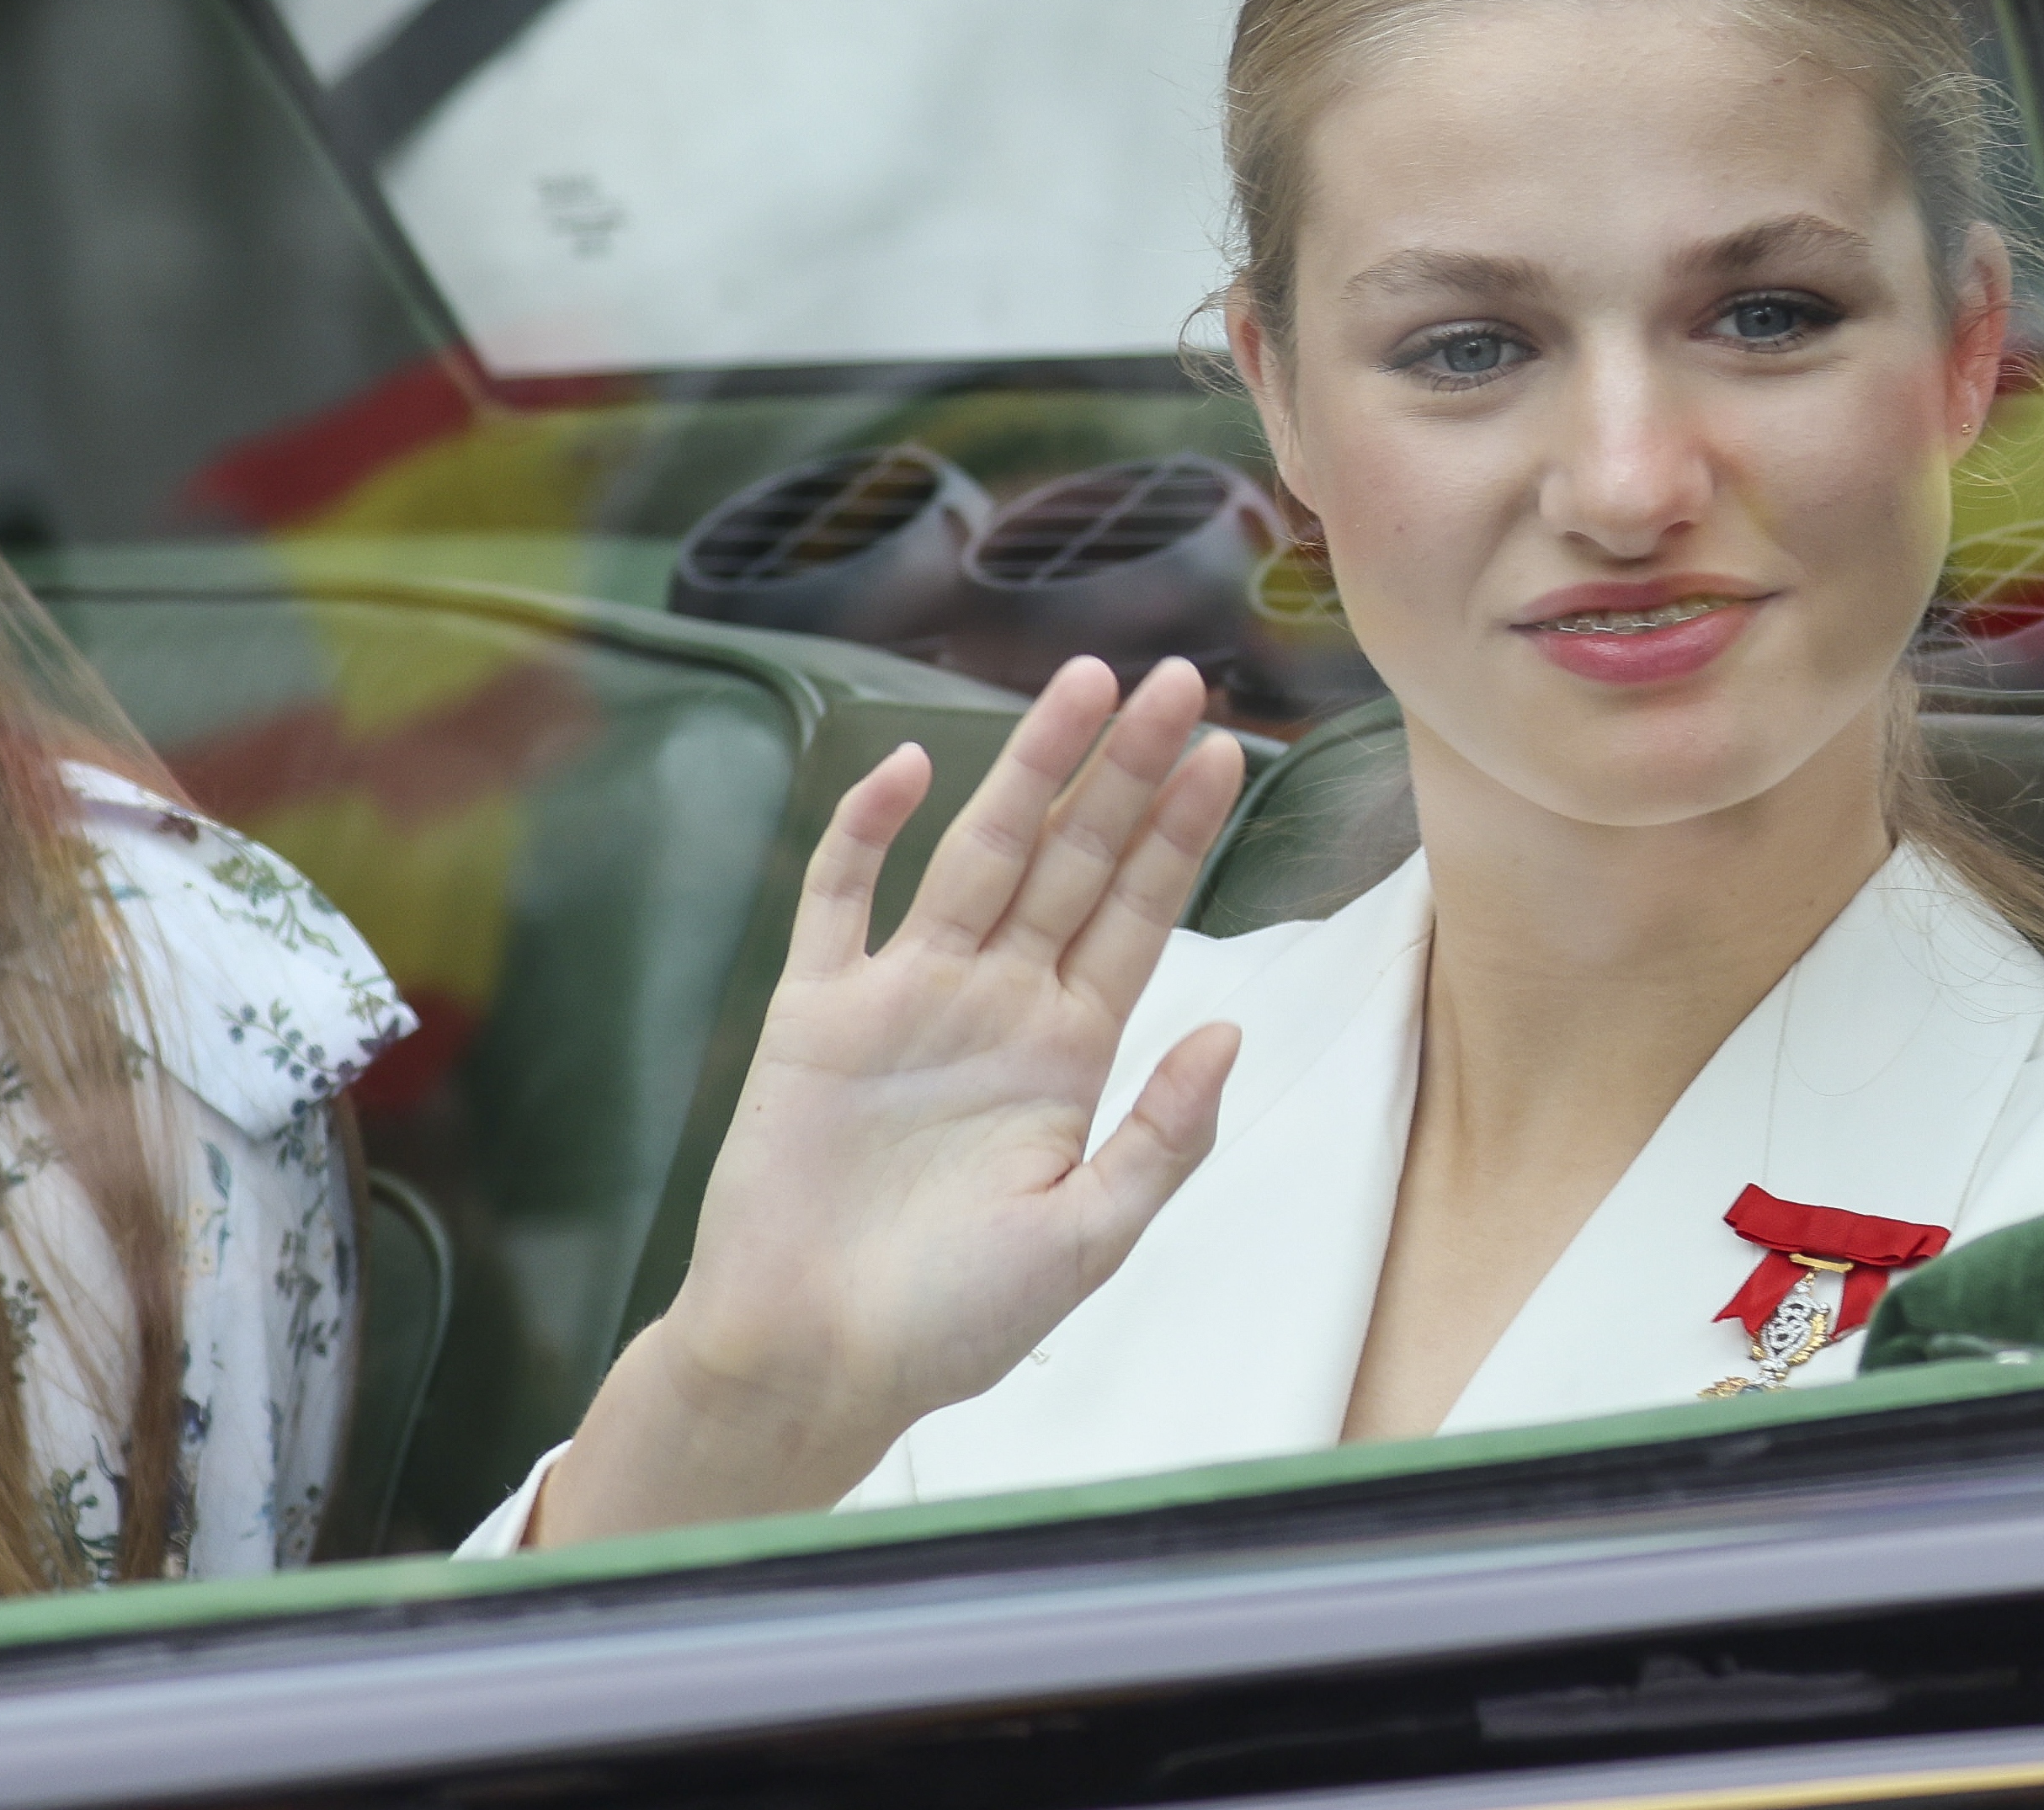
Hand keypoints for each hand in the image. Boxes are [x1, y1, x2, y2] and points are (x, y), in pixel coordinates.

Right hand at [537, 655, 1248, 1542]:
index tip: (1225, 751)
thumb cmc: (951, 1321)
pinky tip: (911, 767)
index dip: (1180, 834)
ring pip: (977, 856)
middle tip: (1177, 680)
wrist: (811, 1362)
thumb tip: (1232, 1029)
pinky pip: (841, 900)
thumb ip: (1165, 1135)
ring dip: (1029, 770)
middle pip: (1073, 860)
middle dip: (1124, 772)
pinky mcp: (817, 1014)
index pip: (1138, 914)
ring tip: (1084, 684)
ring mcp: (905, 999)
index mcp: (1068, 1052)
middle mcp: (995, 1005)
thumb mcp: (1090, 1237)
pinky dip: (868, 830)